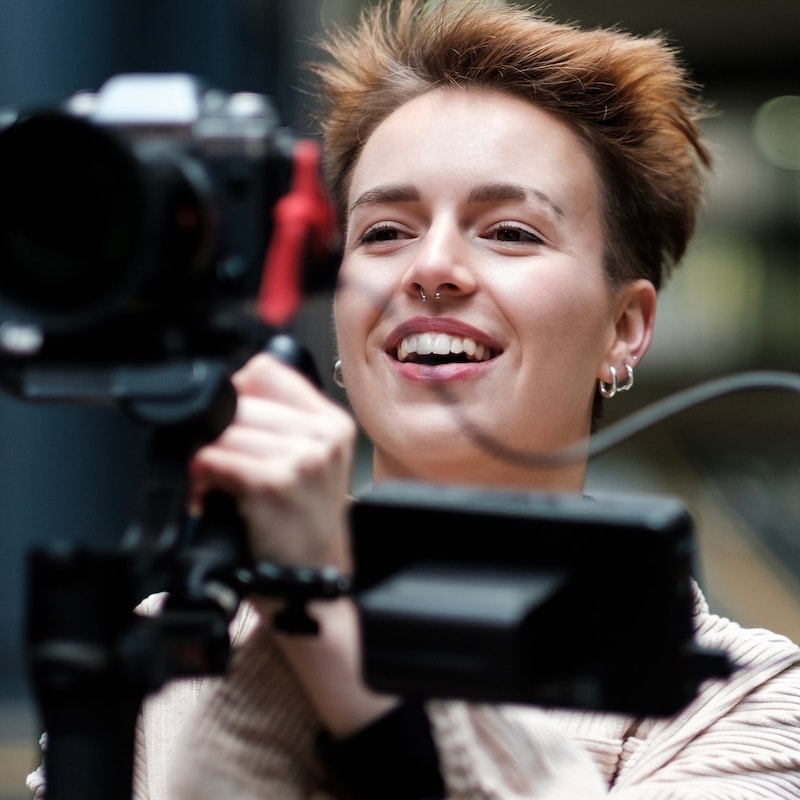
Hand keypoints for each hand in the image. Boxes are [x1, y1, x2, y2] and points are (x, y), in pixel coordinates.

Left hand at [188, 353, 356, 571]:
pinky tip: (208, 497)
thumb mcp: (312, 463)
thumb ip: (282, 422)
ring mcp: (302, 459)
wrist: (312, 583)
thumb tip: (227, 392)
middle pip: (239, 399)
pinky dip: (200, 477)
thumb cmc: (303, 525)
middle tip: (215, 464)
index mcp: (332, 423)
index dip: (236, 393)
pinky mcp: (274, 484)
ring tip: (211, 484)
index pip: (266, 371)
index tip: (229, 422)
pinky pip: (215, 459)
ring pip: (224, 429)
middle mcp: (323, 436)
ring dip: (203, 456)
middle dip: (216, 430)